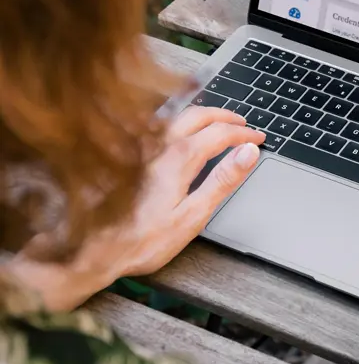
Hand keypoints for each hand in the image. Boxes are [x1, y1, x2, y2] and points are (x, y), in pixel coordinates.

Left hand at [11, 106, 262, 309]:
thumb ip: (223, 180)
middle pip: (200, 115)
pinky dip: (179, 121)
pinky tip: (180, 131)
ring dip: (203, 113)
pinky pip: (159, 124)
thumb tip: (249, 153)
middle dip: (225, 117)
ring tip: (217, 122)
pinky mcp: (128, 153)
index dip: (244, 135)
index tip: (258, 140)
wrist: (95, 250)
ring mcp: (141, 146)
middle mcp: (160, 144)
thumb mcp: (193, 215)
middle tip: (242, 125)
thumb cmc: (144, 240)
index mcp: (180, 157)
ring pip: (178, 115)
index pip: (221, 133)